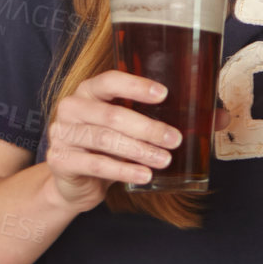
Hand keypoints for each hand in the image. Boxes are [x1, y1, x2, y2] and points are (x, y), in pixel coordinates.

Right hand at [42, 71, 185, 212]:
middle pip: (112, 115)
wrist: (74, 182)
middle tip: (173, 139)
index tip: (164, 94)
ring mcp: (61, 134)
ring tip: (164, 160)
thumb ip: (149, 116)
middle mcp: (71, 108)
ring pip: (105, 139)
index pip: (110, 81)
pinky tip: (144, 175)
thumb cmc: (106, 147)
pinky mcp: (60, 160)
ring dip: (139, 150)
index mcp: (88, 91)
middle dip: (147, 128)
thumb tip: (203, 116)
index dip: (136, 86)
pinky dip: (124, 170)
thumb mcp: (124, 128)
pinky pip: (96, 164)